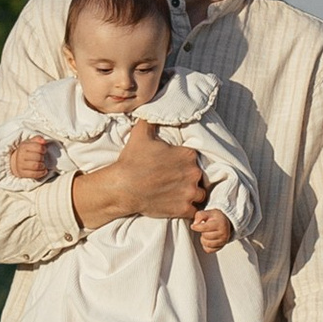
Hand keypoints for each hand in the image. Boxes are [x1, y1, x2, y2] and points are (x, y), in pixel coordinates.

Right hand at [4, 134, 54, 182]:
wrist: (16, 161)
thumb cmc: (27, 151)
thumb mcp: (31, 142)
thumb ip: (38, 139)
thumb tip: (43, 141)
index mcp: (24, 146)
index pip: (38, 147)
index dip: (43, 149)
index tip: (44, 150)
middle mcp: (21, 155)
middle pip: (38, 157)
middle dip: (43, 158)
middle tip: (42, 158)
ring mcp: (21, 165)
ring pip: (36, 166)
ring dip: (42, 166)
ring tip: (43, 164)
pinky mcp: (22, 173)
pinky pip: (34, 174)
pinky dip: (41, 173)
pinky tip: (44, 171)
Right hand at [76, 130, 206, 228]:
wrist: (123, 187)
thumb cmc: (132, 161)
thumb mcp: (141, 134)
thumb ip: (151, 121)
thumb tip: (153, 110)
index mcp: (187, 154)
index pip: (194, 157)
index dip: (185, 162)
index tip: (176, 166)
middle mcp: (193, 173)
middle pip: (199, 176)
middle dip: (190, 178)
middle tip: (175, 180)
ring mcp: (189, 192)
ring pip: (200, 194)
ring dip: (191, 194)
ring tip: (179, 194)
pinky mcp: (183, 209)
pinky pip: (194, 211)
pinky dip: (188, 210)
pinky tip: (178, 206)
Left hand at [193, 208, 233, 250]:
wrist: (225, 224)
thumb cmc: (216, 218)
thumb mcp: (209, 212)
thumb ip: (200, 215)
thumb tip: (195, 224)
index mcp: (220, 224)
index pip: (205, 227)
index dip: (197, 227)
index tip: (193, 226)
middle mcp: (223, 233)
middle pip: (205, 236)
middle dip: (202, 232)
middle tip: (205, 228)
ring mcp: (222, 241)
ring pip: (206, 244)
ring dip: (203, 239)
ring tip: (206, 233)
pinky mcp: (220, 247)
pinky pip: (208, 250)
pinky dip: (206, 245)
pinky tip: (208, 239)